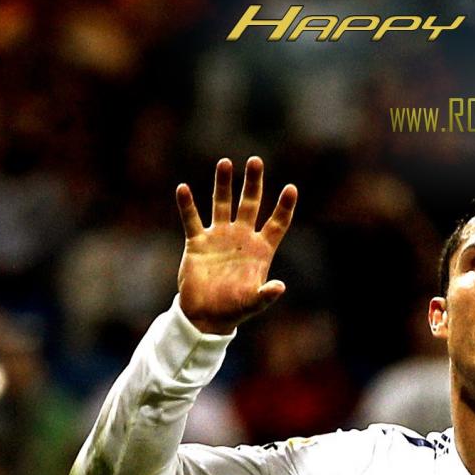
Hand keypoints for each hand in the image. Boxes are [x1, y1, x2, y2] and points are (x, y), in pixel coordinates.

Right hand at [176, 157, 296, 334]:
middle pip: (250, 204)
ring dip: (223, 184)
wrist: (206, 315)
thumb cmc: (234, 309)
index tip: (291, 188)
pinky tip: (183, 189)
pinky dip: (187, 205)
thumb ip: (266, 295)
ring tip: (225, 162)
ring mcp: (219, 237)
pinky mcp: (198, 242)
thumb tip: (280, 287)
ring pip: (222, 204)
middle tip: (256, 160)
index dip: (284, 206)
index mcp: (261, 249)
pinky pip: (192, 219)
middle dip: (253, 183)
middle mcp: (241, 237)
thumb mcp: (253, 303)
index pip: (277, 223)